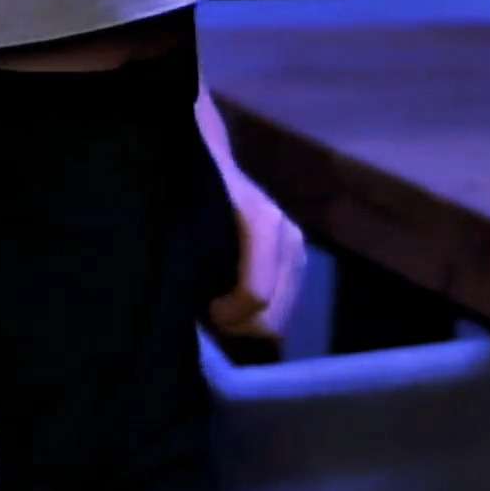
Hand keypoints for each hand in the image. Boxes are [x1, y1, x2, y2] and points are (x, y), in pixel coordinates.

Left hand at [203, 166, 308, 346]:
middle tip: (211, 316)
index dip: (227, 316)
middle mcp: (288, 237)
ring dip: (249, 320)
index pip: (255, 294)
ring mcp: (297, 249)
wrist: (215, 165)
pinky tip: (237, 301)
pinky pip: (283, 307)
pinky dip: (260, 312)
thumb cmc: (197, 193)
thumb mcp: (189, 222)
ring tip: (222, 306)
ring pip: (281, 317)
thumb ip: (194, 261)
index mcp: (263, 224)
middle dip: (239, 325)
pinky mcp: (299, 259)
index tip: (204, 310)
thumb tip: (200, 308)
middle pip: (274, 316)